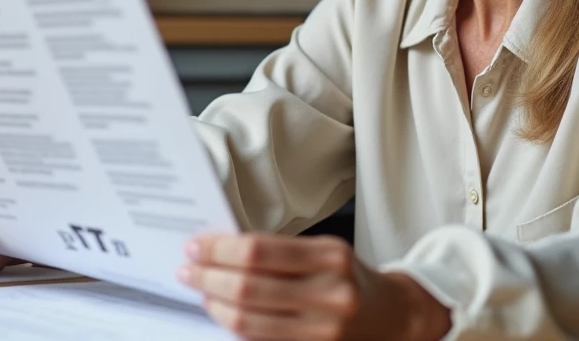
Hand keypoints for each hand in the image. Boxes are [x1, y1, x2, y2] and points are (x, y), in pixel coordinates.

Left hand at [178, 233, 450, 340]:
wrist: (391, 316)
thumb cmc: (349, 277)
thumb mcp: (324, 251)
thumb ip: (280, 251)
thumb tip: (222, 249)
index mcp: (331, 257)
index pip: (259, 251)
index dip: (219, 250)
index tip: (196, 246)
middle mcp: (331, 295)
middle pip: (249, 287)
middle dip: (209, 277)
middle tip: (188, 269)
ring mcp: (324, 331)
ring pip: (249, 321)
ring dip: (215, 305)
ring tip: (201, 291)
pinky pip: (262, 340)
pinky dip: (235, 326)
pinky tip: (223, 312)